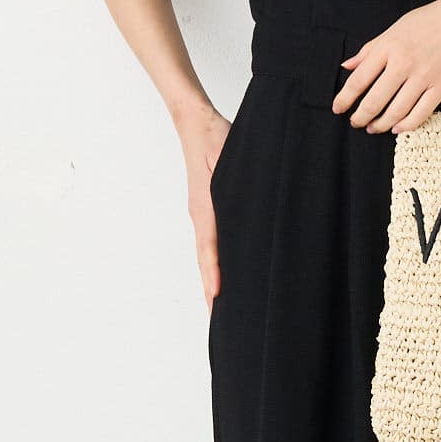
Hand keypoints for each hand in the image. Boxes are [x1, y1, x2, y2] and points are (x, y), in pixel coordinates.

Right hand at [182, 103, 231, 313]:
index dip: (214, 274)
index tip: (218, 296)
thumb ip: (235, 184)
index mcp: (205, 207)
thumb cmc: (215, 136)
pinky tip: (224, 274)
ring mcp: (202, 214)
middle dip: (211, 290)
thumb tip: (245, 208)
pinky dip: (214, 264)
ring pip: (207, 255)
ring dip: (212, 280)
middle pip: (206, 261)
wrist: (196, 121)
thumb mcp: (229, 158)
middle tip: (219, 320)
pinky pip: (210, 243)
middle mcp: (200, 215)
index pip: (209, 248)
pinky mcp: (207, 209)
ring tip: (220, 307)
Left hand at [332, 0, 440, 132]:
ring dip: (382, 124)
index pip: (359, 79)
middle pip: (374, 100)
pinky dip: (407, 125)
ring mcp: (424, 76)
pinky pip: (421, 113)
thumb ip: (371, 49)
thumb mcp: (397, 27)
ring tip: (375, 128)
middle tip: (356, 123)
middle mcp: (403, 63)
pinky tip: (398, 128)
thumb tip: (348, 65)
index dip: (345, 99)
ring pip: (396, 111)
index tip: (338, 109)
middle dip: (361, 117)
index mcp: (389, 46)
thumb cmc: (434, 18)